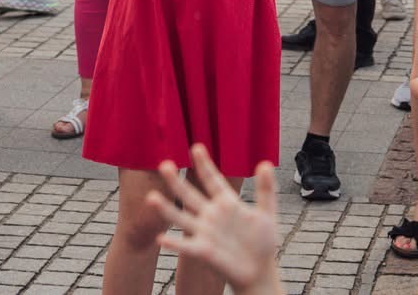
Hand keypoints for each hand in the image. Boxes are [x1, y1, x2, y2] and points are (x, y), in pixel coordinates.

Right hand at [147, 145, 280, 294]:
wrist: (258, 271)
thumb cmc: (262, 241)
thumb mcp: (267, 212)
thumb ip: (266, 189)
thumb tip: (266, 163)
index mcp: (226, 203)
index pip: (212, 180)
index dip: (204, 164)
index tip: (196, 147)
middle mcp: (211, 215)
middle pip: (190, 195)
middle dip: (177, 181)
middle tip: (164, 164)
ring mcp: (205, 232)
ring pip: (181, 218)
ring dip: (166, 209)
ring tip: (151, 197)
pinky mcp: (203, 251)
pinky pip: (186, 246)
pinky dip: (173, 243)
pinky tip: (160, 239)